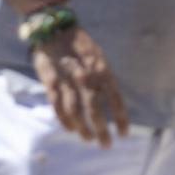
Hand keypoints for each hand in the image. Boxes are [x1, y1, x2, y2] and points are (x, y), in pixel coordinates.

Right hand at [30, 27, 129, 147]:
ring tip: (89, 139)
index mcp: (103, 70)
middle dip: (101, 130)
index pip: (115, 98)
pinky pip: (58, 106)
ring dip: (83, 128)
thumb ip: (104, 77)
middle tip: (106, 145)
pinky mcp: (50, 83)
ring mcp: (68, 80)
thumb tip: (112, 100)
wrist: (55, 30)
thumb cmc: (80, 45)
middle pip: (95, 109)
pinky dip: (65, 120)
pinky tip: (71, 130)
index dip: (120, 117)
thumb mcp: (99, 57)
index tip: (124, 134)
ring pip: (76, 111)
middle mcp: (87, 77)